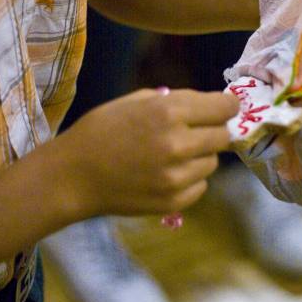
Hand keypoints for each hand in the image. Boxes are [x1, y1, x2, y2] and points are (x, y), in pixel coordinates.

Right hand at [59, 89, 238, 217]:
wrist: (73, 176)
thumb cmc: (101, 130)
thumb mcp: (135, 101)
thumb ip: (174, 101)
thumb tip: (206, 105)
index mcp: (169, 112)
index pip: (224, 107)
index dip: (228, 106)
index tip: (226, 108)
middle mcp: (178, 143)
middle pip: (223, 136)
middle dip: (213, 130)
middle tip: (196, 131)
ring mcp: (176, 176)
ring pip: (213, 162)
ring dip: (200, 156)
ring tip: (173, 155)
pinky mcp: (173, 201)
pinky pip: (201, 186)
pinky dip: (190, 179)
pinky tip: (167, 173)